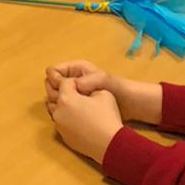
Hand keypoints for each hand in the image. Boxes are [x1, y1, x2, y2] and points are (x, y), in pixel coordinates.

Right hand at [44, 60, 160, 125]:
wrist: (133, 105)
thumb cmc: (119, 89)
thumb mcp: (102, 80)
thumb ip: (84, 81)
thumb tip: (66, 85)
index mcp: (76, 69)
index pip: (53, 71)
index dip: (53, 80)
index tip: (61, 90)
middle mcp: (73, 79)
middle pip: (51, 84)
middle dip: (55, 93)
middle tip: (65, 102)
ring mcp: (75, 93)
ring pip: (57, 97)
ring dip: (59, 103)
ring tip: (69, 110)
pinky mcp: (78, 105)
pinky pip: (64, 106)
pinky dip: (64, 111)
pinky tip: (70, 116)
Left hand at [49, 76, 122, 162]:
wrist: (110, 144)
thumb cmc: (107, 117)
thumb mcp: (103, 93)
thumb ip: (90, 87)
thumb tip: (84, 90)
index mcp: (66, 98)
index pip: (65, 82)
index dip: (74, 81)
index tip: (83, 84)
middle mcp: (58, 111)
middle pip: (56, 96)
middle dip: (65, 93)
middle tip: (77, 93)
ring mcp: (59, 126)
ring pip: (56, 111)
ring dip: (63, 106)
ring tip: (76, 106)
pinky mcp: (64, 137)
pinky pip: (62, 124)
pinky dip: (67, 119)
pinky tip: (78, 120)